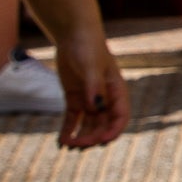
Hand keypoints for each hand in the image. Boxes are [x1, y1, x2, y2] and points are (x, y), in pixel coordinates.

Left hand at [54, 31, 126, 148]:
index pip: (120, 117)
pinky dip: (68, 131)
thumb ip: (93, 87)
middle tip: (77, 145)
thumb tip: (95, 108)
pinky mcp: (75, 100)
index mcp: (116, 91)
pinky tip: (61, 141)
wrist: (73, 36)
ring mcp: (90, 100)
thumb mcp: (91, 65)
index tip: (100, 141)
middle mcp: (105, 99)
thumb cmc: (87, 47)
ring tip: (67, 146)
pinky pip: (73, 120)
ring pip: (88, 126)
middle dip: (92, 137)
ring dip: (80, 137)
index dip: (113, 131)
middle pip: (102, 125)